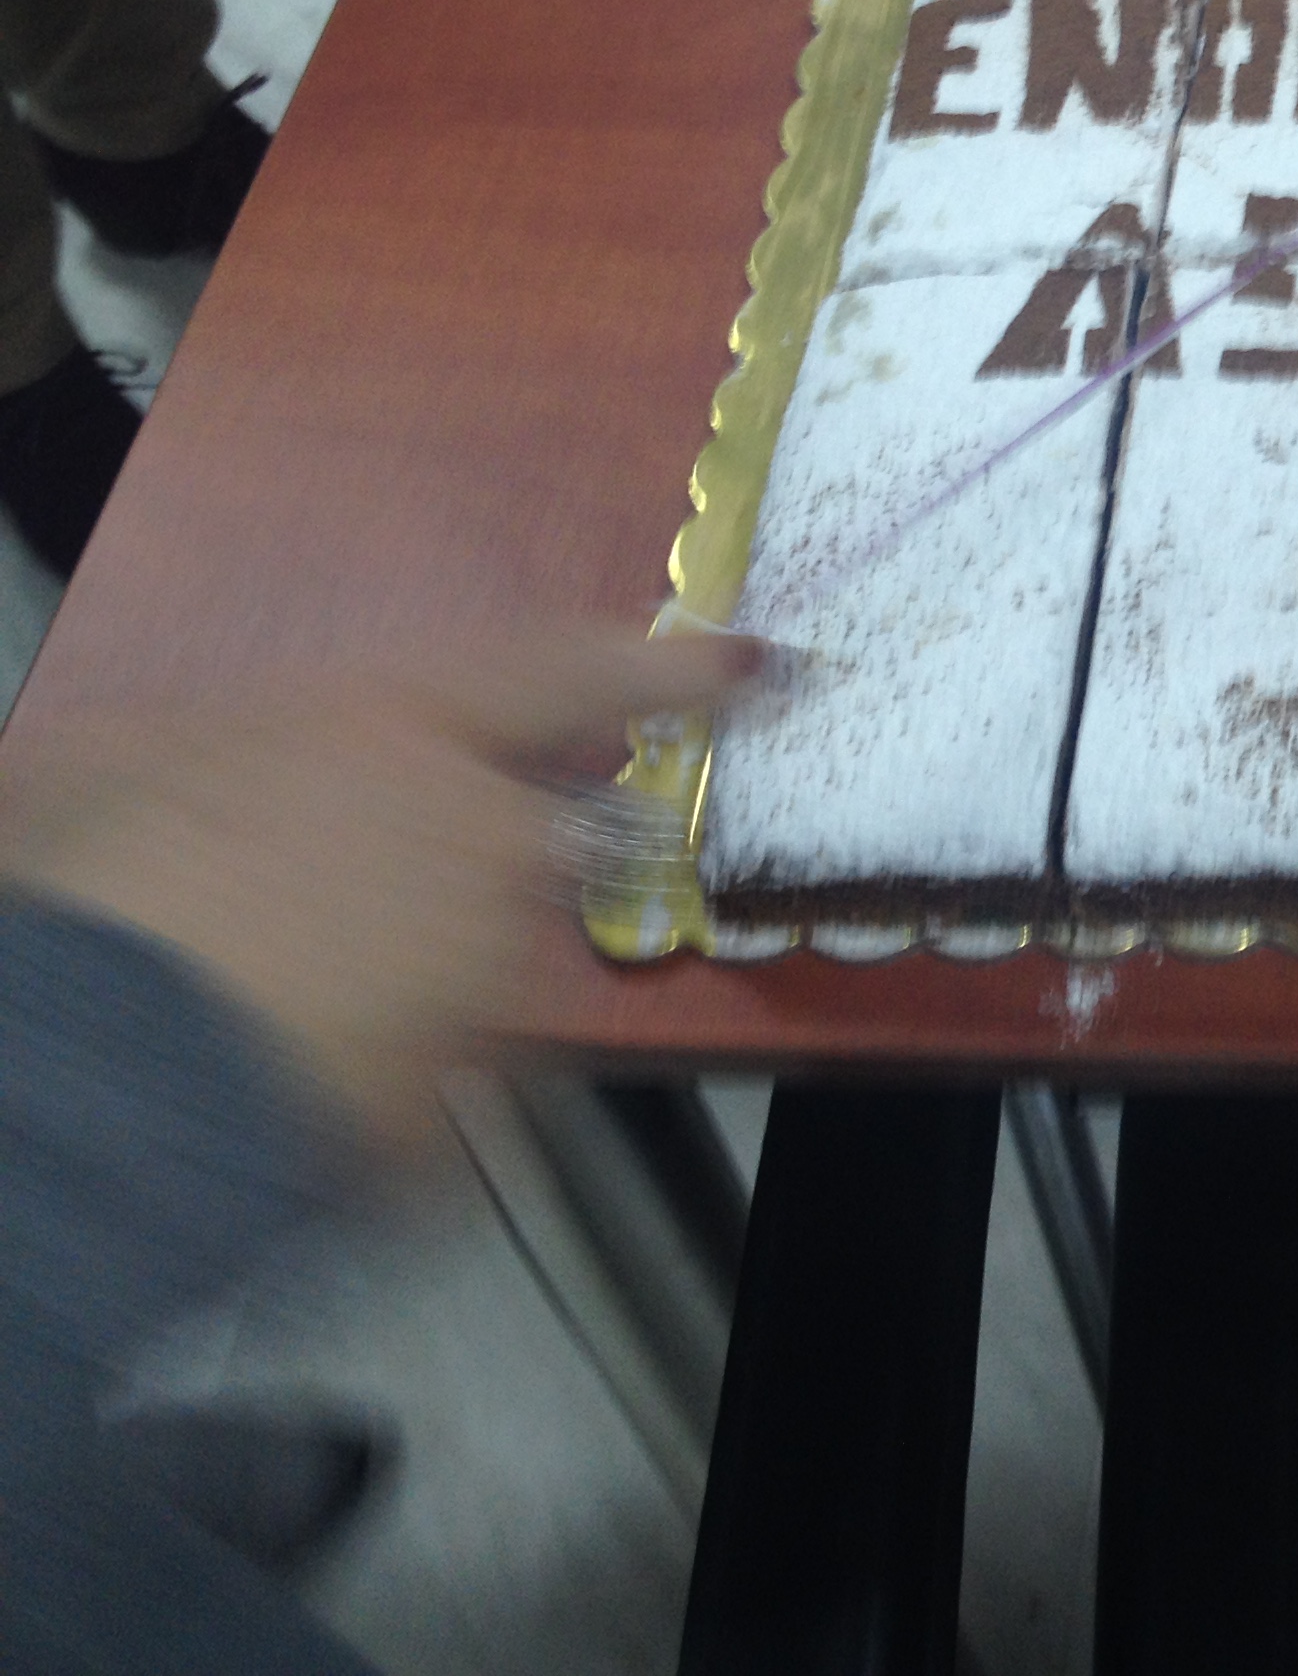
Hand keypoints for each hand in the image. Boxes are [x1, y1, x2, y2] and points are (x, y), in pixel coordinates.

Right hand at [0, 629, 763, 1144]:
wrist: (99, 1053)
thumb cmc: (101, 888)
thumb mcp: (113, 757)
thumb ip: (202, 745)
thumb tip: (178, 759)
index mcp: (405, 727)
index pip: (574, 676)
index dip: (666, 666)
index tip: (747, 663)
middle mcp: (482, 832)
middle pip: (526, 836)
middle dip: (455, 862)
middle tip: (336, 890)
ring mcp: (487, 962)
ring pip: (479, 955)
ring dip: (404, 969)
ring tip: (268, 992)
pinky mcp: (467, 1084)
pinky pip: (437, 1071)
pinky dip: (374, 1078)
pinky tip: (278, 1073)